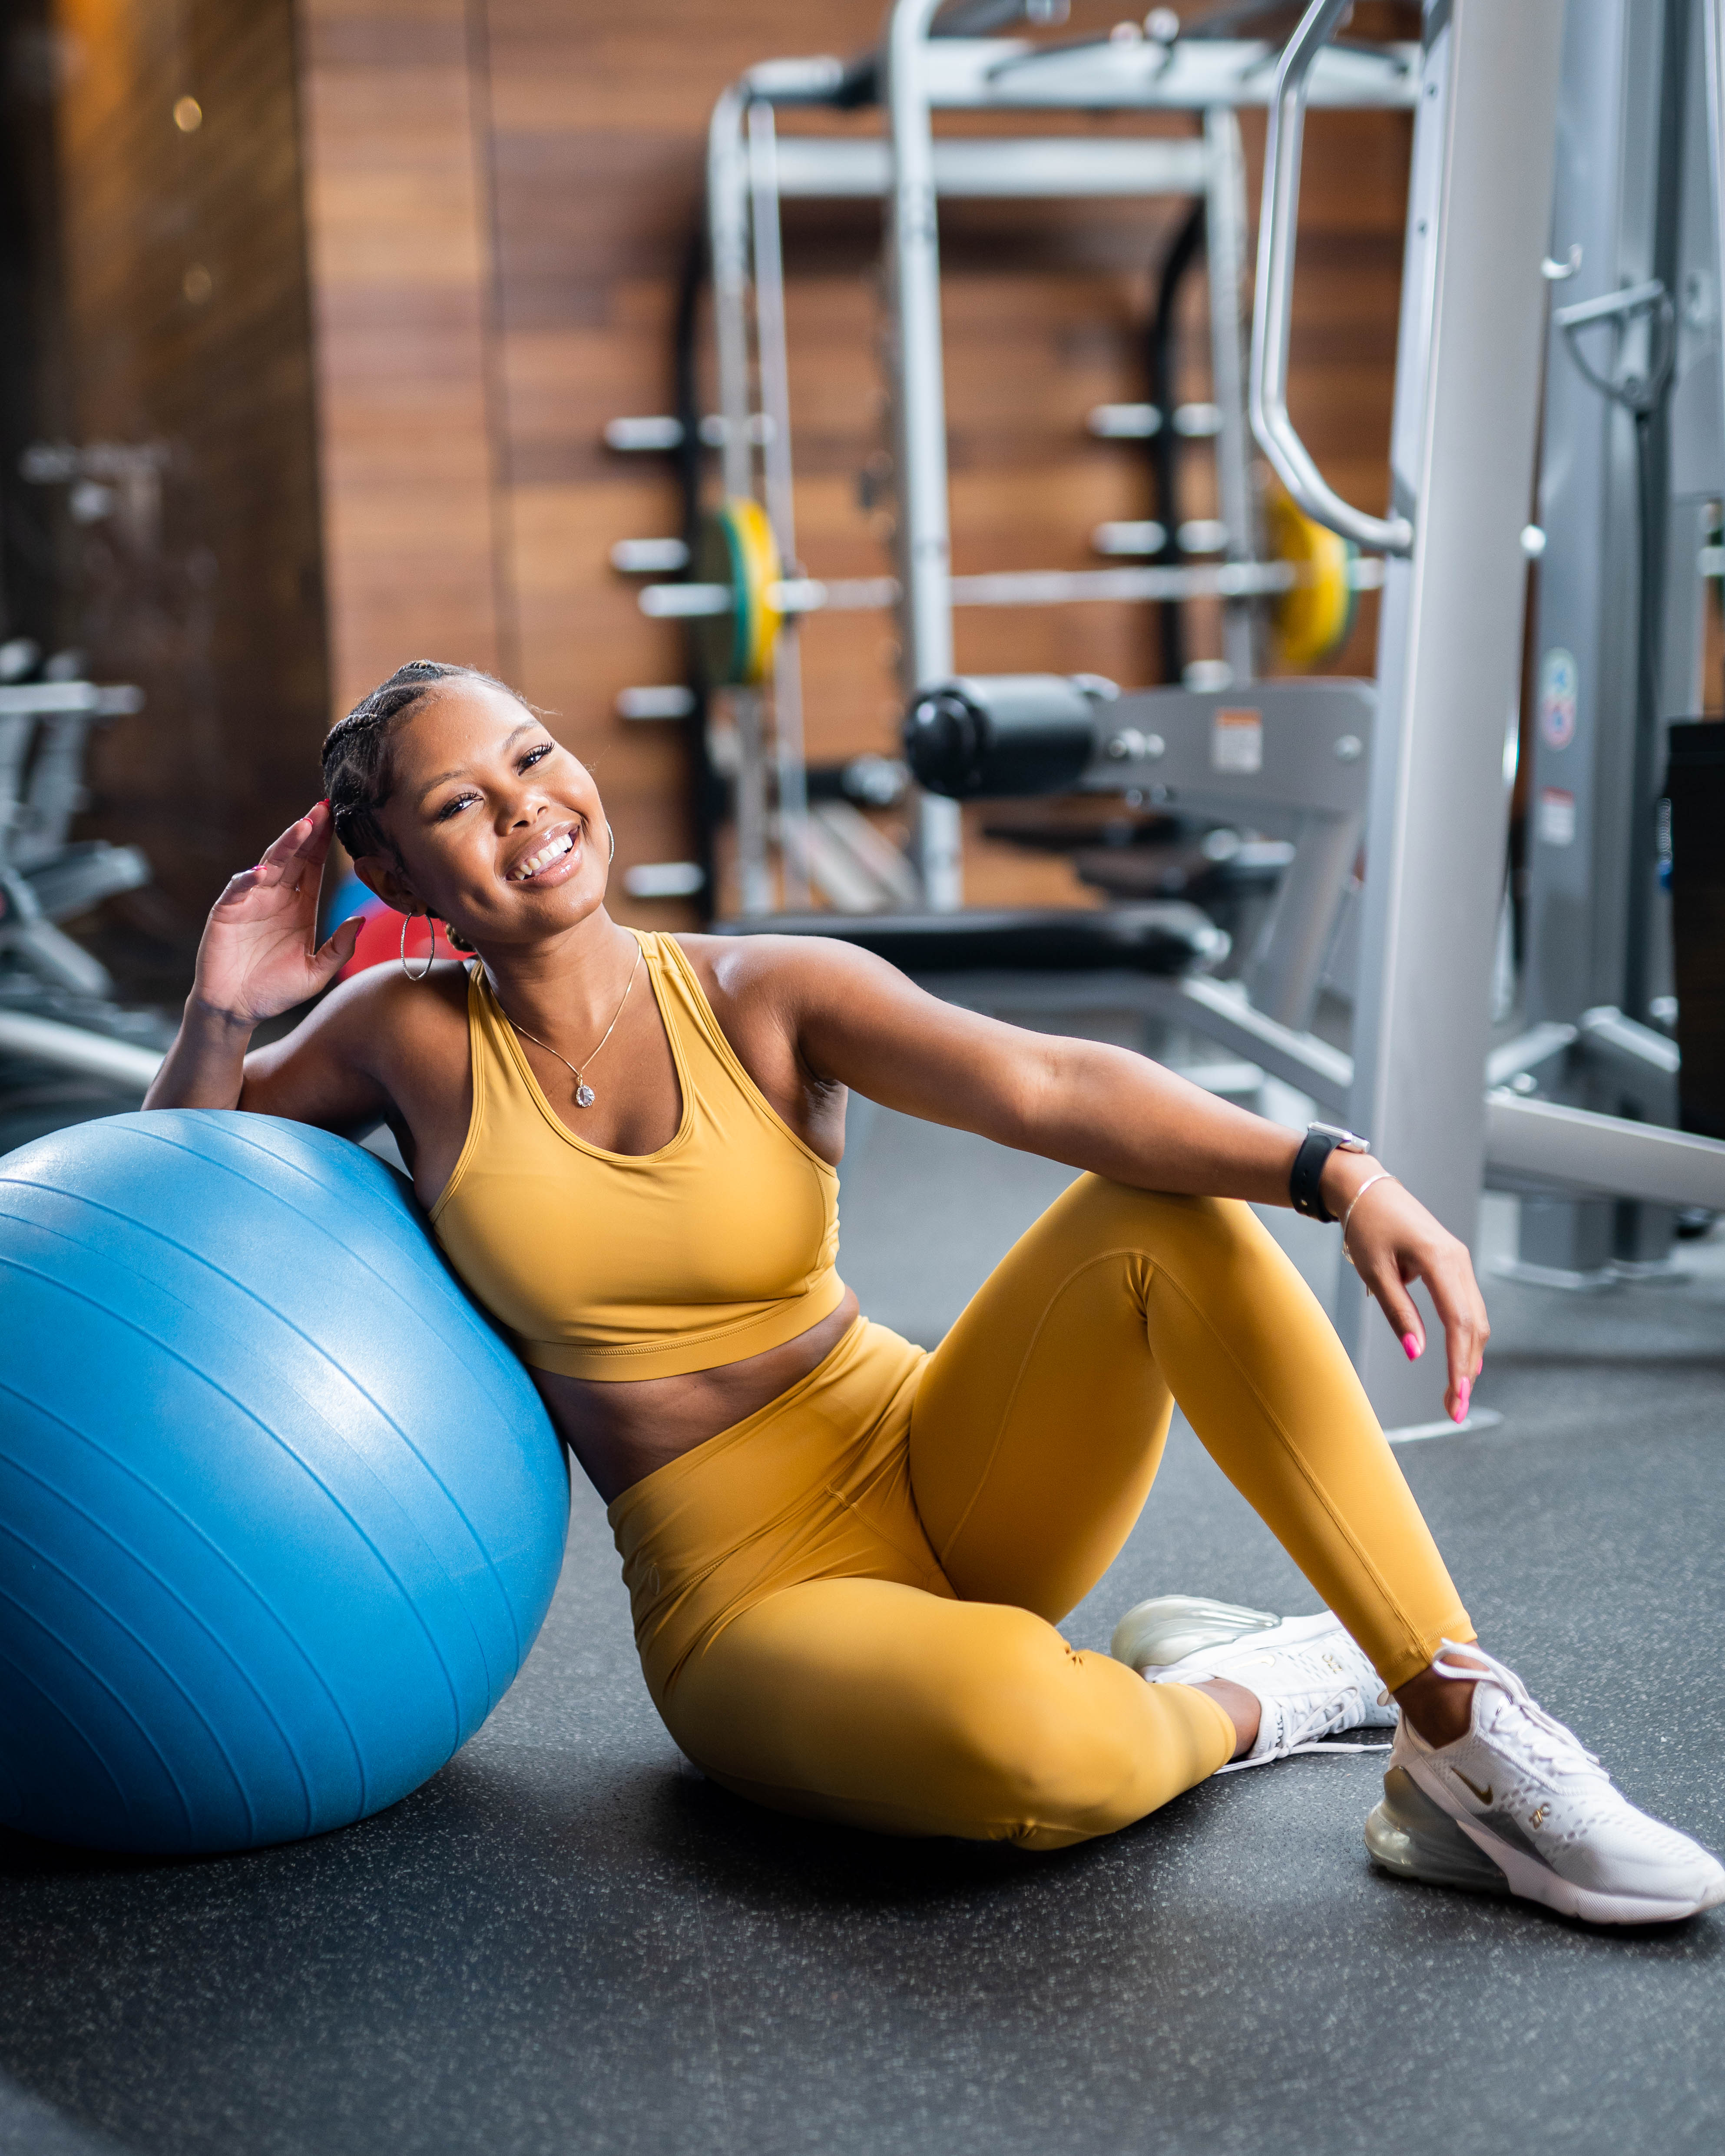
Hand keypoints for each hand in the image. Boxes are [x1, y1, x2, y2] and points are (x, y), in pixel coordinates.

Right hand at [191, 803, 364, 1028]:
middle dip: (308, 833)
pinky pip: (238, 891)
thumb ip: (340, 948)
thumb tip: (361, 920)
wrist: (237, 1010)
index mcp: (300, 906)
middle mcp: (276, 898)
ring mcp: (250, 902)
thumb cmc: (275, 991)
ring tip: (302, 827)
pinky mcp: (226, 913)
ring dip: (284, 846)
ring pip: (269, 866)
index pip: (314, 867)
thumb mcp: (316, 972)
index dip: (325, 844)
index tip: (340, 820)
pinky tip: (263, 873)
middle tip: (323, 808)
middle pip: (294, 858)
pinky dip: (249, 880)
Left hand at [1326, 1154, 1488, 1422]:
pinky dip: (1465, 1336)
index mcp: (1440, 1261)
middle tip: (1456, 1409)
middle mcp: (1458, 1261)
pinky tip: (1460, 1361)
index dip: (1459, 1364)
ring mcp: (1459, 1262)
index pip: (1459, 1323)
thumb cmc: (1365, 1225)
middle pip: (1475, 1325)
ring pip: (1475, 1318)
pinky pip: (1467, 1306)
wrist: (1366, 1189)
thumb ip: (1398, 1313)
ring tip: (1457, 1394)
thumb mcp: (1375, 1271)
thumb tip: (1416, 1353)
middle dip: (1467, 1369)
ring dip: (1469, 1356)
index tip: (1457, 1397)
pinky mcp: (1453, 1264)